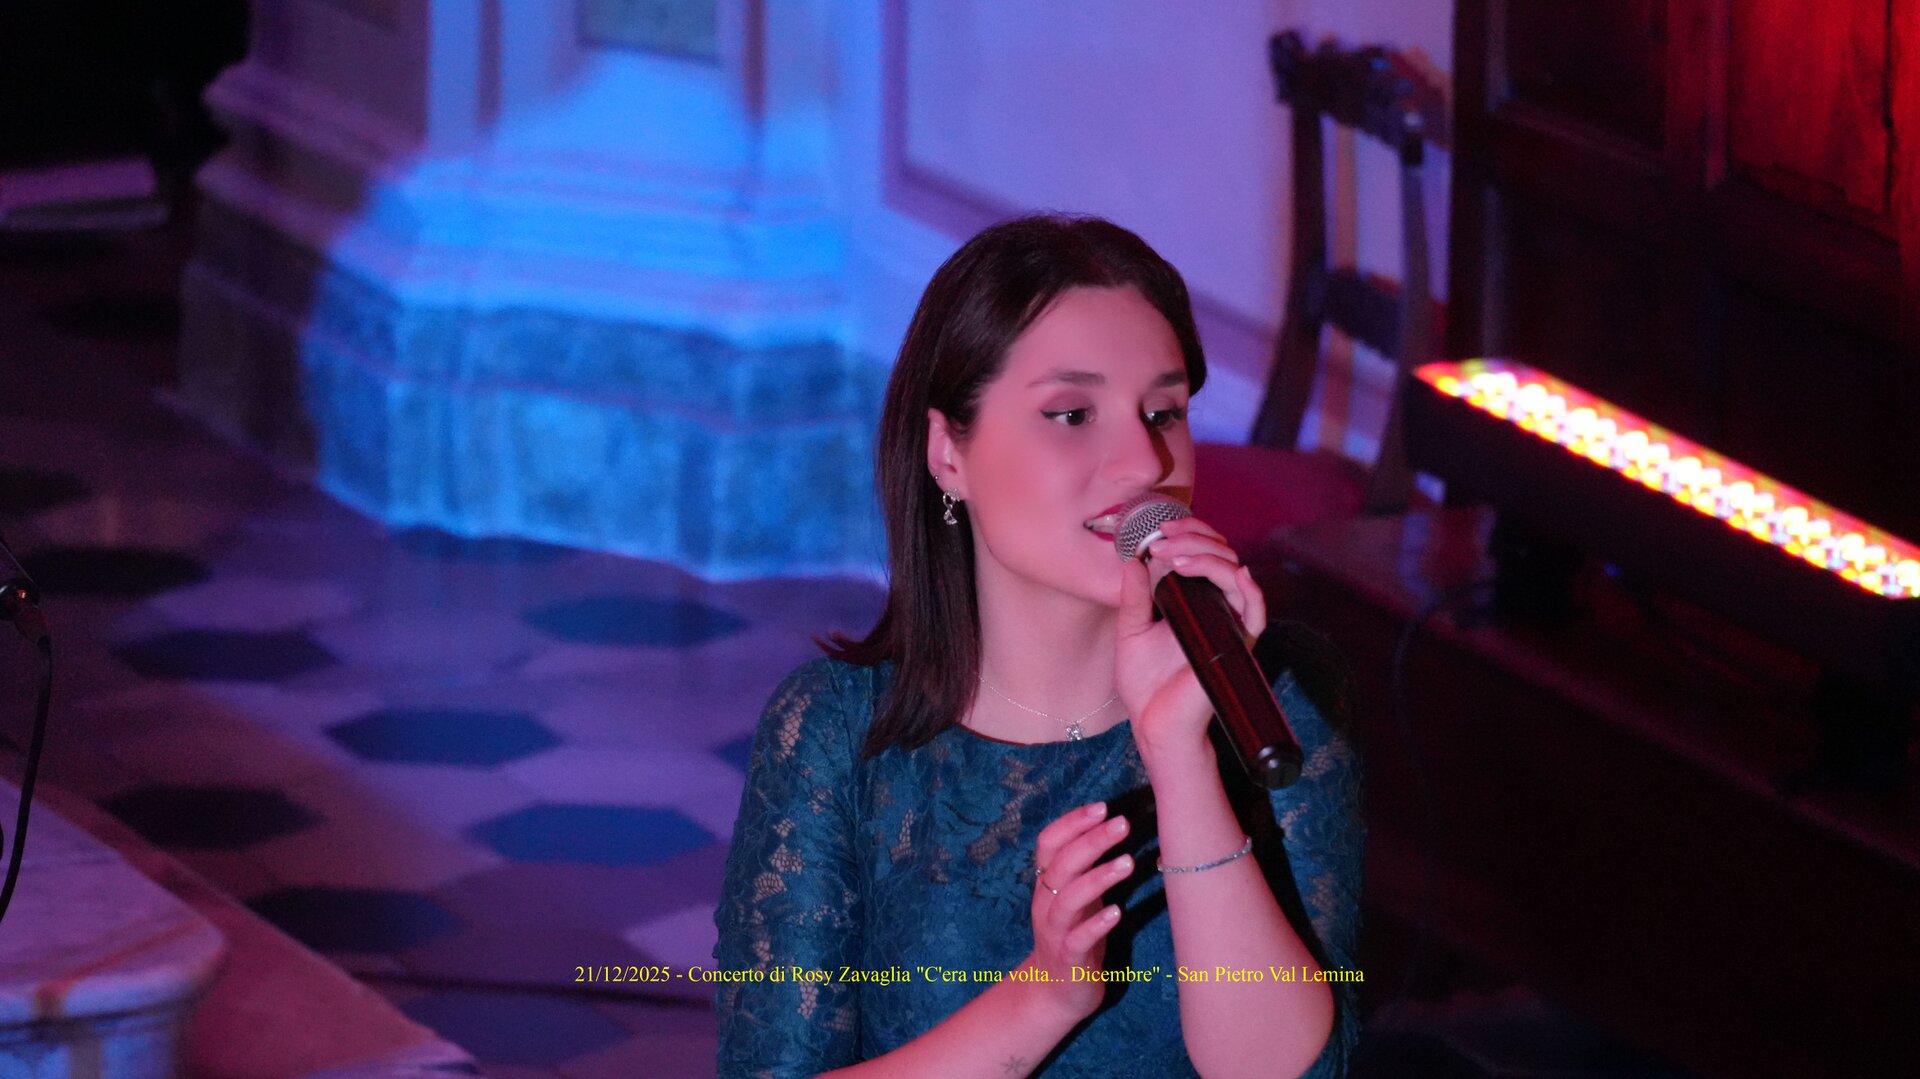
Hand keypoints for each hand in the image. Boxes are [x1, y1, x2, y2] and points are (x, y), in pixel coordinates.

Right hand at [1021, 802, 1133, 1022]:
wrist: (1055, 993)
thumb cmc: (1074, 936)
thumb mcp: (1077, 898)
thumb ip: (1087, 867)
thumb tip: (1115, 827)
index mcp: (1046, 885)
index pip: (1048, 844)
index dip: (1071, 823)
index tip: (1102, 806)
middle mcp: (1046, 904)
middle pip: (1061, 865)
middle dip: (1091, 841)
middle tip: (1122, 823)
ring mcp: (1055, 933)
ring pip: (1068, 900)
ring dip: (1097, 878)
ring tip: (1127, 862)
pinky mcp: (1068, 960)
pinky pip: (1078, 940)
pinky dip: (1096, 924)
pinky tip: (1117, 912)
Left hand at [1114, 514, 1266, 759]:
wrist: (1155, 725)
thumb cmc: (1146, 684)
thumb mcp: (1131, 631)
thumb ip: (1134, 597)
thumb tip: (1133, 561)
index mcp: (1193, 600)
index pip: (1203, 552)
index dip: (1188, 533)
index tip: (1159, 531)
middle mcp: (1215, 607)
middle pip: (1221, 554)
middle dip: (1192, 539)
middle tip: (1161, 541)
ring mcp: (1228, 624)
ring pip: (1235, 573)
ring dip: (1207, 556)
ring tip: (1174, 556)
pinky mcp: (1237, 645)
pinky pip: (1255, 612)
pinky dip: (1249, 589)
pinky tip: (1234, 574)